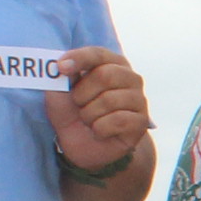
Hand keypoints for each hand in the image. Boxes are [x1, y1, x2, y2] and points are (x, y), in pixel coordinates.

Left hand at [45, 47, 150, 170]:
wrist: (84, 146)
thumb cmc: (73, 113)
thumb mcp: (59, 94)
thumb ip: (61, 78)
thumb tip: (63, 66)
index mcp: (111, 64)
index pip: (98, 54)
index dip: (79, 58)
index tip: (61, 68)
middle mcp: (130, 78)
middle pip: (105, 75)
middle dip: (82, 94)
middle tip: (78, 105)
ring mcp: (139, 100)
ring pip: (109, 100)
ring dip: (89, 115)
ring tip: (88, 120)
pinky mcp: (141, 122)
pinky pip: (118, 121)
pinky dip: (100, 129)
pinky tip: (99, 132)